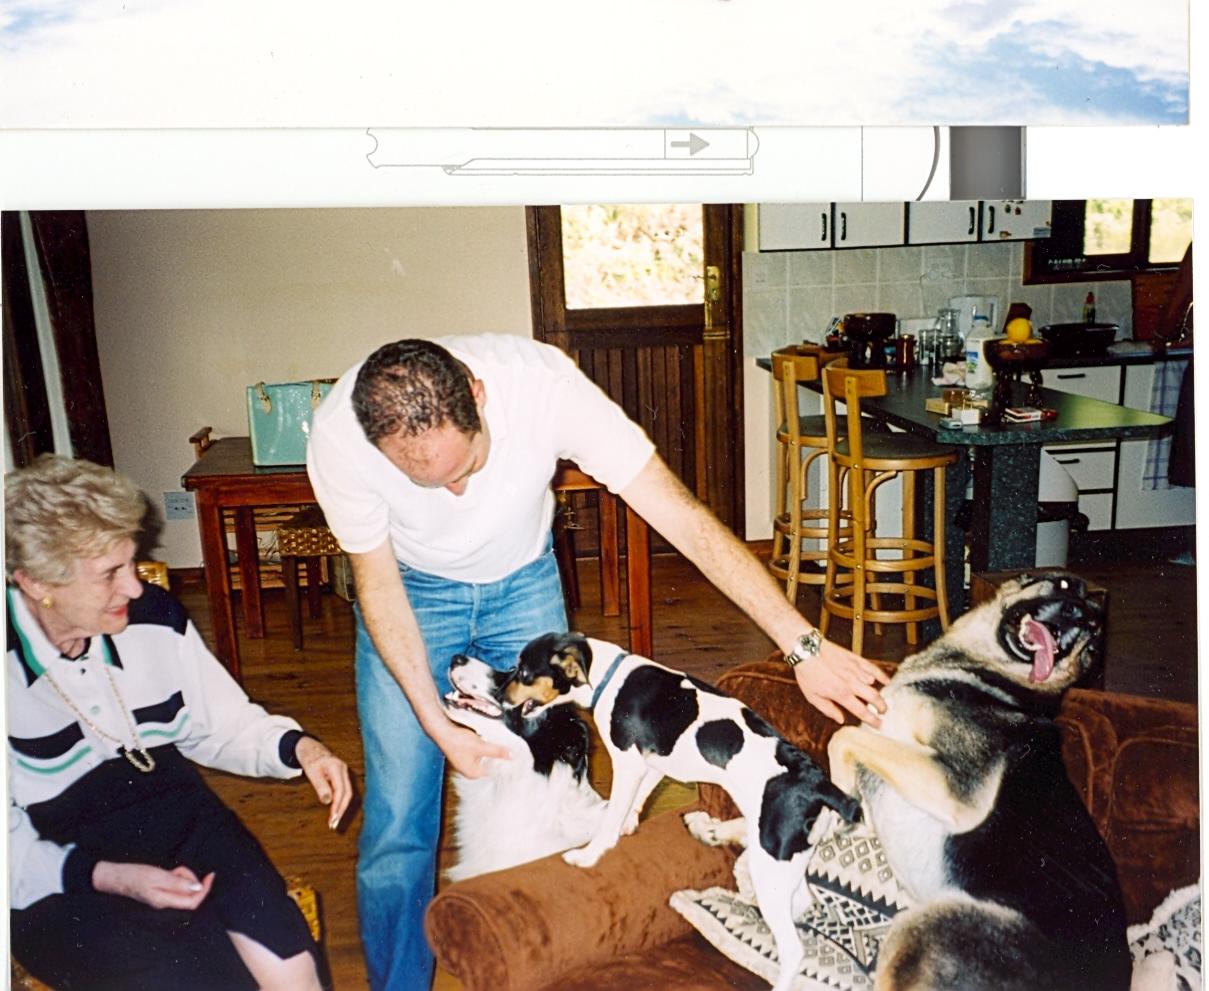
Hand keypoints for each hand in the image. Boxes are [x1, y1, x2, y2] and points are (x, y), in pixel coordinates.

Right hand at [92, 861, 214, 909]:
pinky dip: (176, 876)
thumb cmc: (134, 875)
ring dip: (182, 876)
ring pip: (183, 888)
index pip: (193, 902)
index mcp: (164, 902)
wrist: (115, 876)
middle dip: (190, 879)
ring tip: (169, 870)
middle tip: (177, 869)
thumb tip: (197, 888)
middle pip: (189, 894)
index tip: (210, 875)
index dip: (204, 890)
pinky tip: (166, 872)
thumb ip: (177, 883)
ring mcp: (163, 899)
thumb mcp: (157, 876)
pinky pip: (176, 885)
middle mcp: (165, 903)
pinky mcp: (161, 892)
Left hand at [295, 735, 353, 829]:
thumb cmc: (309, 758)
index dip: (337, 805)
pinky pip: (343, 791)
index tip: (332, 818)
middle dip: (341, 810)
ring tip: (334, 821)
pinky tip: (335, 811)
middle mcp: (343, 769)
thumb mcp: (311, 771)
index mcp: (337, 767)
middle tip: (333, 824)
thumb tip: (328, 801)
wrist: (310, 747)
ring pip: (347, 793)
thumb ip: (320, 786)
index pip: (341, 790)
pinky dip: (340, 802)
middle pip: (347, 793)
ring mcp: (344, 772)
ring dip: (341, 808)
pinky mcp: (341, 776)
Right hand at [434, 720, 509, 778]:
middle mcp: (470, 770)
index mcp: (473, 773)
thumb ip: (497, 751)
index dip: (505, 766)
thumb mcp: (481, 746)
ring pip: (486, 758)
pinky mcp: (466, 753)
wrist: (442, 730)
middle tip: (514, 753)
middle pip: (490, 766)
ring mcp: (467, 762)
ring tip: (506, 747)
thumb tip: (513, 756)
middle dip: (500, 759)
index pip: (494, 773)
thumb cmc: (458, 741)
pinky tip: (494, 743)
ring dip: (494, 752)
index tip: (516, 760)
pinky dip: (487, 749)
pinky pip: (481, 753)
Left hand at [793, 636, 887, 725]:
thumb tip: (841, 720)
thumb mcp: (812, 697)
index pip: (862, 711)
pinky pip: (872, 667)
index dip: (872, 720)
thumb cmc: (807, 673)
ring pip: (875, 684)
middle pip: (874, 698)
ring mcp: (854, 670)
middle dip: (882, 707)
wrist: (806, 649)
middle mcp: (850, 683)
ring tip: (880, 699)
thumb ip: (828, 710)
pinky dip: (881, 675)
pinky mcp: (855, 659)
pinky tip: (886, 681)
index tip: (879, 725)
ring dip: (880, 694)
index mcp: (840, 694)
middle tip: (882, 711)